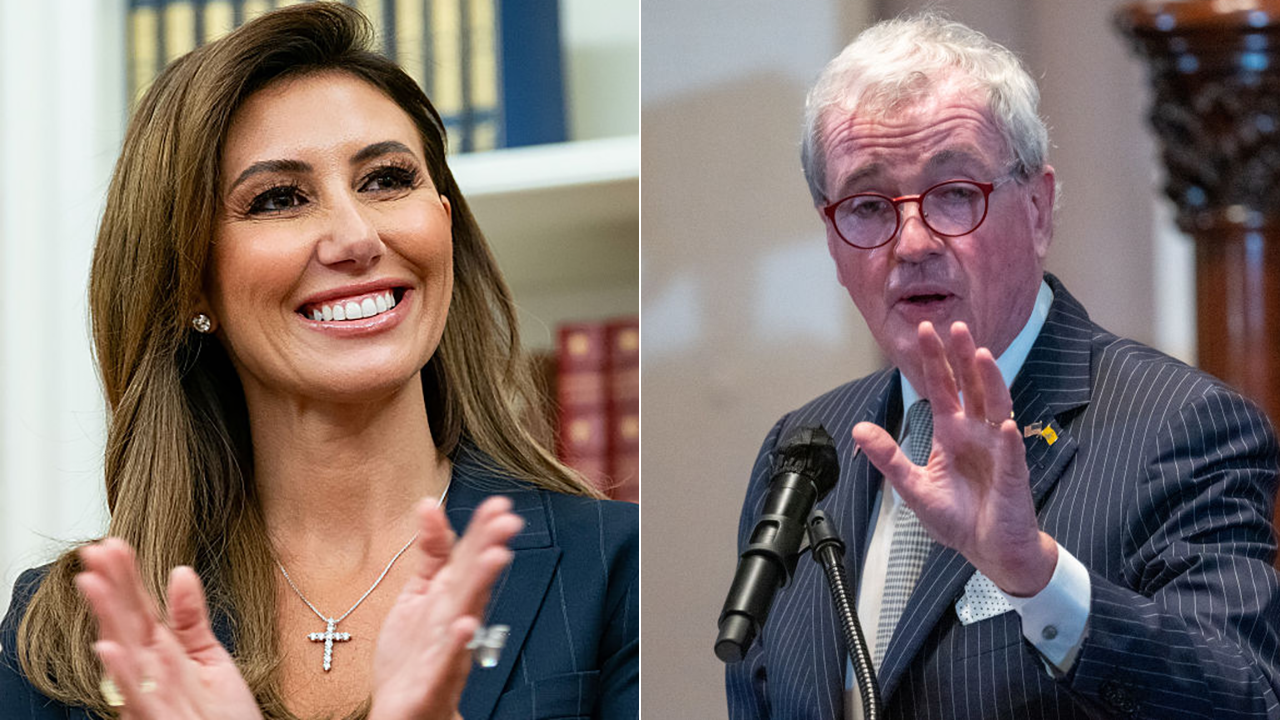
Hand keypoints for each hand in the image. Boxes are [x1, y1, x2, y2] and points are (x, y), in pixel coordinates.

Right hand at [75, 539, 262, 719]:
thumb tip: (181, 572)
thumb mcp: (211, 657)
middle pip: (126, 623)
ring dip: (107, 619)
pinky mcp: (156, 719)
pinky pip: (136, 695)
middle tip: (95, 551)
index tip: (114, 545)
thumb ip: (192, 618)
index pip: (140, 608)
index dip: (127, 577)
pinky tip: (109, 646)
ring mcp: (150, 695)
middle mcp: (150, 672)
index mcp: (162, 653)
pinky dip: (122, 672)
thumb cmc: (224, 714)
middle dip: (110, 588)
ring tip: (92, 584)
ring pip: (123, 653)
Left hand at [369, 495, 523, 719]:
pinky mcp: (435, 679)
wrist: (404, 711)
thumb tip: (428, 504)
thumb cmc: (413, 654)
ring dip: (483, 585)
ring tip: (496, 557)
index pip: (470, 557)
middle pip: (475, 579)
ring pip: (469, 612)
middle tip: (508, 521)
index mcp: (451, 596)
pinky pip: (449, 661)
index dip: (483, 530)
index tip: (499, 504)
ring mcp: (449, 648)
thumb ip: (430, 552)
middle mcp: (457, 619)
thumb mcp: (418, 593)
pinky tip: (465, 625)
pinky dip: (458, 644)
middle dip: (491, 549)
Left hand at [852, 321, 1056, 596]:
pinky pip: (1012, 454)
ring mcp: (998, 450)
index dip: (934, 360)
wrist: (989, 550)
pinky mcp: (1013, 476)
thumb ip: (889, 456)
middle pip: (971, 386)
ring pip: (996, 408)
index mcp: (951, 433)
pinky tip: (1006, 424)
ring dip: (991, 382)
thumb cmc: (958, 517)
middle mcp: (976, 433)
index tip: (924, 329)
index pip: (942, 388)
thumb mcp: (913, 486)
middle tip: (956, 325)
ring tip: (983, 356)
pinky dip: (1010, 439)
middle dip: (963, 357)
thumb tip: (859, 429)